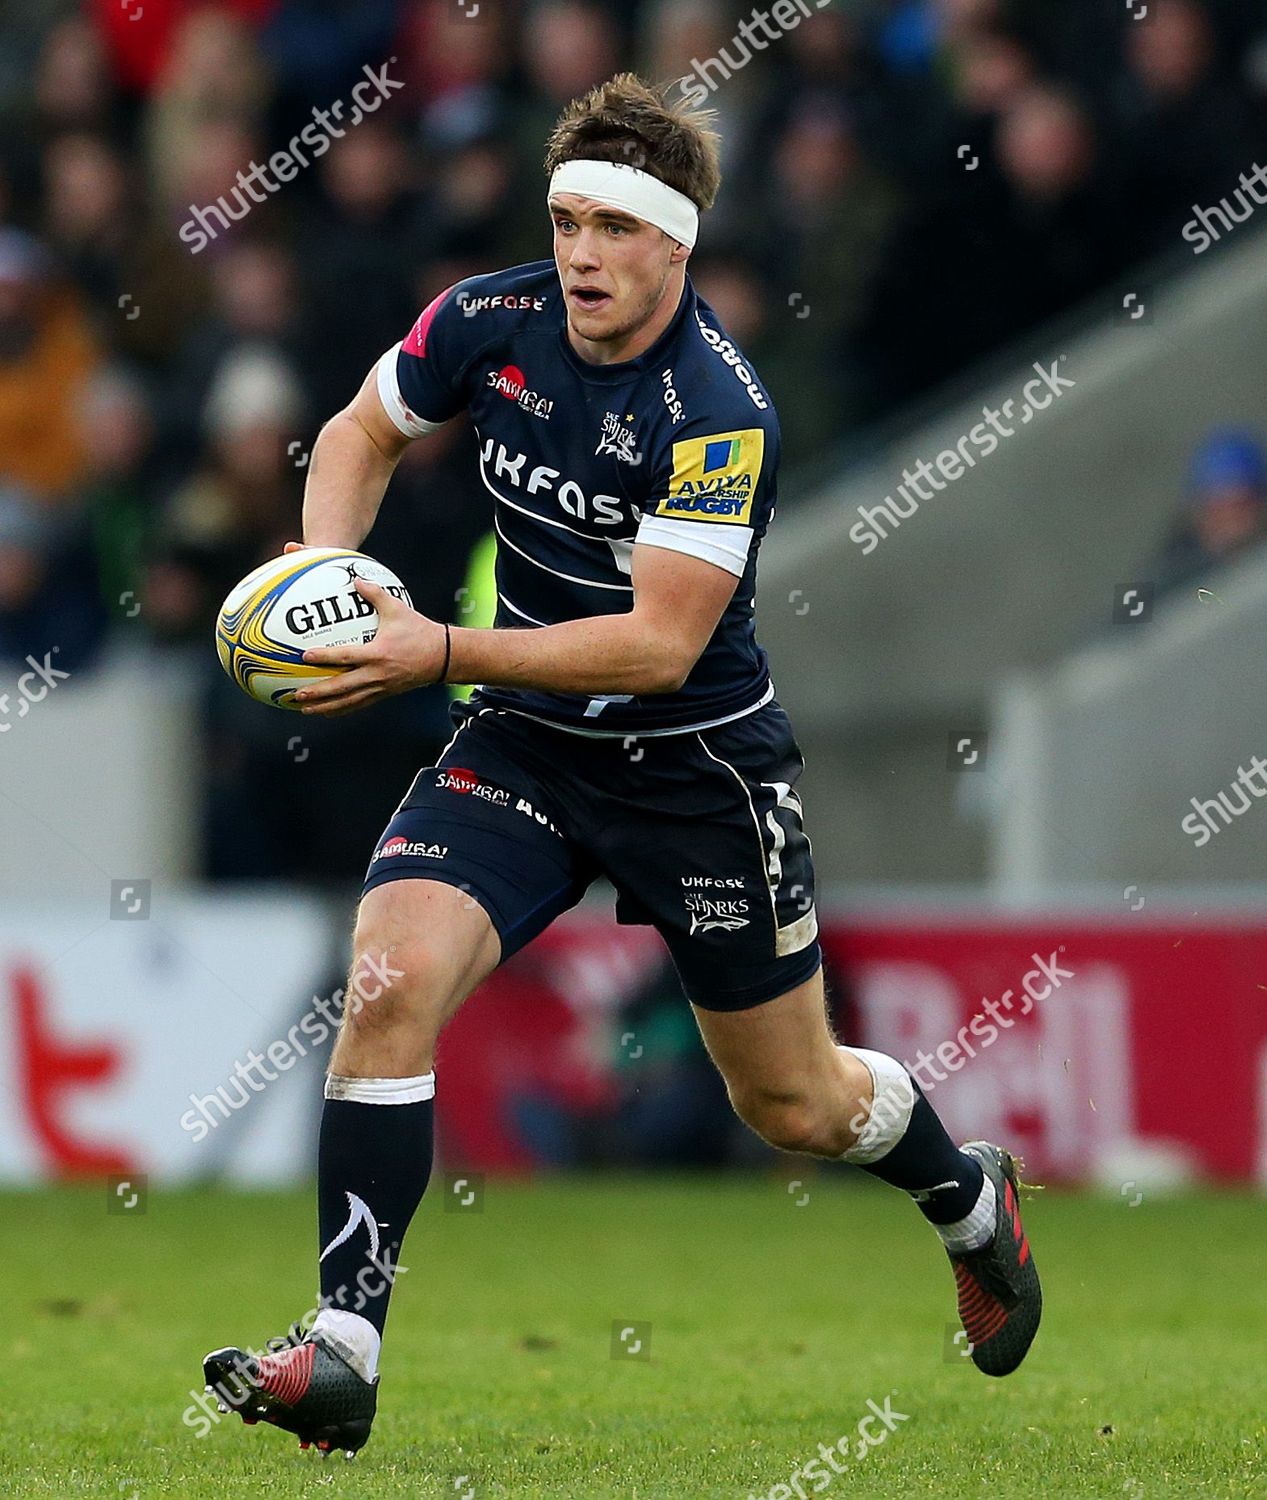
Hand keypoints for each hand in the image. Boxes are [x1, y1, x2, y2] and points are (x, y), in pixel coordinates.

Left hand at [295, 580, 446, 715]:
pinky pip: (358, 704)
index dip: (325, 657)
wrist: (442, 657)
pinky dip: (341, 709)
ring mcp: (380, 687)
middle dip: (319, 692)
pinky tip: (326, 711)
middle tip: (297, 694)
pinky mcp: (384, 694)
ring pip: (348, 701)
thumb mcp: (398, 608)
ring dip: (325, 706)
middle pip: (342, 687)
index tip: (305, 656)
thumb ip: (374, 593)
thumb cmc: (419, 631)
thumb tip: (355, 578)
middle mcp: (377, 674)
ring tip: (304, 708)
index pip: (346, 656)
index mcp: (378, 654)